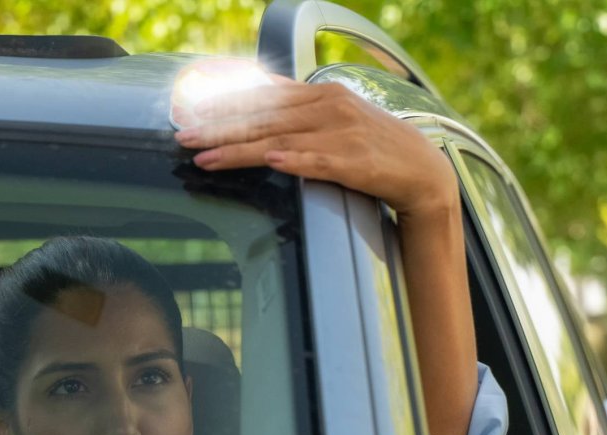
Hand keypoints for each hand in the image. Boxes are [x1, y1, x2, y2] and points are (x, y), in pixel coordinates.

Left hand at [174, 75, 457, 221]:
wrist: (421, 169)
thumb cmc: (371, 145)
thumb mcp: (333, 116)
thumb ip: (296, 107)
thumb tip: (257, 92)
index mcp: (320, 95)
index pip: (263, 98)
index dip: (224, 105)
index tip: (190, 112)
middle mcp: (328, 108)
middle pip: (263, 119)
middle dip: (219, 128)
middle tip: (185, 138)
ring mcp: (341, 135)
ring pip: (279, 140)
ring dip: (240, 150)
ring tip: (207, 158)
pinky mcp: (354, 162)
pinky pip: (317, 162)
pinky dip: (294, 161)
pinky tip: (271, 162)